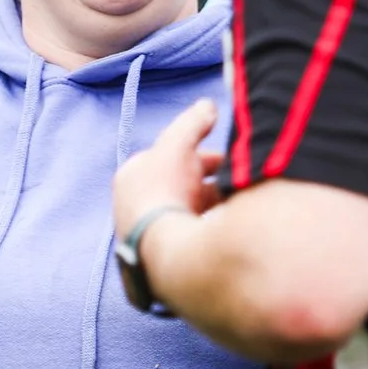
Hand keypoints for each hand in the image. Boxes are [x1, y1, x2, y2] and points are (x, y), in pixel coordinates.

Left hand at [111, 99, 225, 240]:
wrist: (165, 254)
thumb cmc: (165, 194)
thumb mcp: (179, 144)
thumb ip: (192, 121)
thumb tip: (207, 105)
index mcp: (131, 177)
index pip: (168, 157)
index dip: (199, 154)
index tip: (228, 159)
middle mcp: (133, 208)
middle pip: (180, 188)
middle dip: (209, 184)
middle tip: (236, 185)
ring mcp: (147, 238)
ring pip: (187, 216)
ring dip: (211, 210)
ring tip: (235, 210)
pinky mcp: (161, 263)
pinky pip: (190, 242)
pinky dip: (208, 234)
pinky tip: (225, 234)